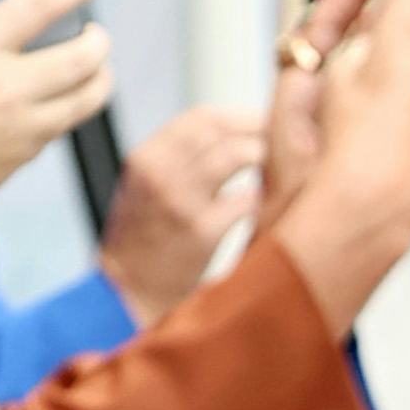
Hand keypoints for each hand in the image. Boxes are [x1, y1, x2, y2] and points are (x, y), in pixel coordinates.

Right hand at [0, 0, 121, 234]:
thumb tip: (14, 31)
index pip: (37, 4)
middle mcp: (3, 86)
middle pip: (84, 57)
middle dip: (100, 40)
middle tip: (96, 33)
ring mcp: (21, 124)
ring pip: (89, 96)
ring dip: (99, 76)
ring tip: (92, 65)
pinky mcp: (27, 154)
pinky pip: (64, 123)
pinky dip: (69, 105)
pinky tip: (59, 97)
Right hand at [97, 98, 265, 324]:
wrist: (127, 291)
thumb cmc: (146, 238)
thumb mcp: (148, 185)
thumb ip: (181, 157)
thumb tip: (234, 132)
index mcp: (146, 158)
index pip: (201, 118)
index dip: (239, 118)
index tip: (263, 124)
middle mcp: (159, 174)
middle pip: (221, 130)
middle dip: (258, 131)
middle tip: (281, 143)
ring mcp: (180, 202)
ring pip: (236, 155)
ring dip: (263, 158)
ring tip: (276, 170)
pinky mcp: (201, 232)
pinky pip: (246, 200)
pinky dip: (261, 200)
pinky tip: (265, 207)